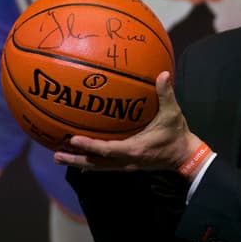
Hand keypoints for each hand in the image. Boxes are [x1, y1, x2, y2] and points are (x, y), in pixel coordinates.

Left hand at [54, 72, 199, 171]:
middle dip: (75, 160)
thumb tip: (162, 74)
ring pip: (97, 167)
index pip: (107, 150)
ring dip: (78, 162)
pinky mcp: (127, 165)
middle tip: (56, 155)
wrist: (185, 156)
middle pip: (95, 164)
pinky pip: (104, 165)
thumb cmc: (177, 135)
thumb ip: (165, 94)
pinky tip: (78, 159)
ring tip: (59, 157)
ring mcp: (126, 165)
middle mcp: (126, 161)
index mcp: (134, 149)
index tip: (72, 139)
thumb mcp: (173, 114)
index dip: (89, 146)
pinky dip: (90, 161)